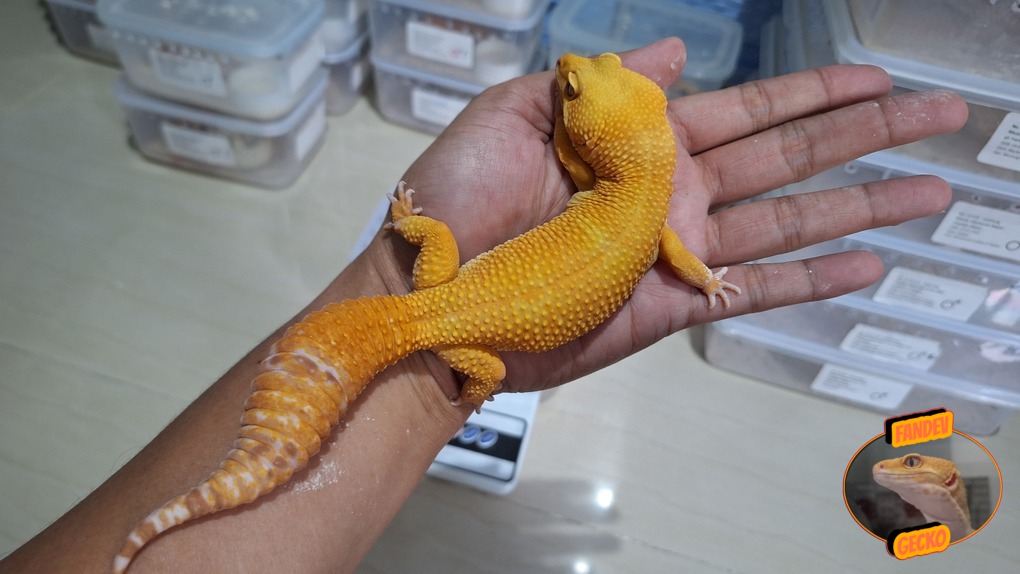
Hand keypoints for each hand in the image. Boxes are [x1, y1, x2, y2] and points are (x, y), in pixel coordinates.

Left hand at [370, 37, 967, 394]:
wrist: (436, 293)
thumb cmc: (462, 197)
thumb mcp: (514, 113)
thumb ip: (599, 87)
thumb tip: (670, 53)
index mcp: (642, 142)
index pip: (746, 109)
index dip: (810, 91)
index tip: (872, 74)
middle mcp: (674, 191)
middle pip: (789, 154)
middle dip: (863, 132)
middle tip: (938, 112)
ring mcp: (679, 250)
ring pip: (790, 218)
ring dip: (861, 203)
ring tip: (929, 188)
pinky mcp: (674, 305)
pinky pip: (757, 289)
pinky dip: (812, 279)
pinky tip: (866, 265)